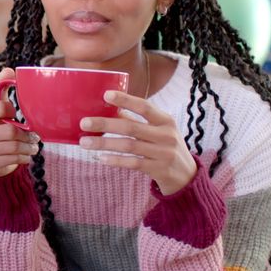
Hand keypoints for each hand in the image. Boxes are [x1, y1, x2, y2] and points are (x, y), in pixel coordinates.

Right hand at [0, 68, 39, 177]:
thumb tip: (9, 70)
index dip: (12, 110)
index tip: (16, 114)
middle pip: (9, 131)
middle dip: (26, 134)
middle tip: (35, 135)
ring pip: (12, 147)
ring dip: (28, 147)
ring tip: (34, 146)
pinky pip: (11, 160)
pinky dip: (24, 158)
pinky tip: (27, 155)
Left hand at [78, 90, 196, 194]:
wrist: (186, 175)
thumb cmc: (166, 147)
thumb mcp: (159, 130)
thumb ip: (137, 120)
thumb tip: (111, 109)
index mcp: (166, 120)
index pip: (144, 106)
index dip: (125, 100)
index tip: (106, 95)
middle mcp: (166, 135)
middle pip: (131, 127)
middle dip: (105, 124)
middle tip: (84, 123)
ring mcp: (163, 153)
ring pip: (129, 146)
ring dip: (104, 144)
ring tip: (84, 142)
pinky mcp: (158, 169)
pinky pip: (133, 163)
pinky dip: (115, 160)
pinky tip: (100, 158)